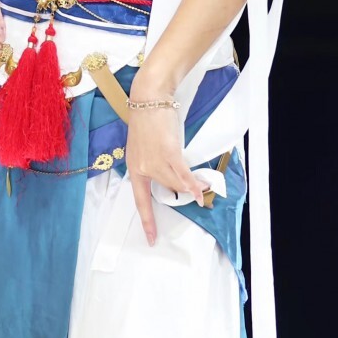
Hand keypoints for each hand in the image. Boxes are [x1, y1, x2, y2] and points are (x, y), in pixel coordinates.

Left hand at [125, 76, 211, 245]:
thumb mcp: (145, 146)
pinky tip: (201, 190)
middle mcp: (142, 168)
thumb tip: (172, 180)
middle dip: (182, 193)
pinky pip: (183, 175)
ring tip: (204, 189)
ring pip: (176, 182)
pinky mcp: (168, 153)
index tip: (151, 238)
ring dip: (192, 187)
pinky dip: (193, 184)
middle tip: (197, 196)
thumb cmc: (149, 119)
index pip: (140, 200)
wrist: (149, 99)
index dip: (147, 220)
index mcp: (134, 167)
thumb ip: (154, 164)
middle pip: (166, 189)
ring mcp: (155, 162)